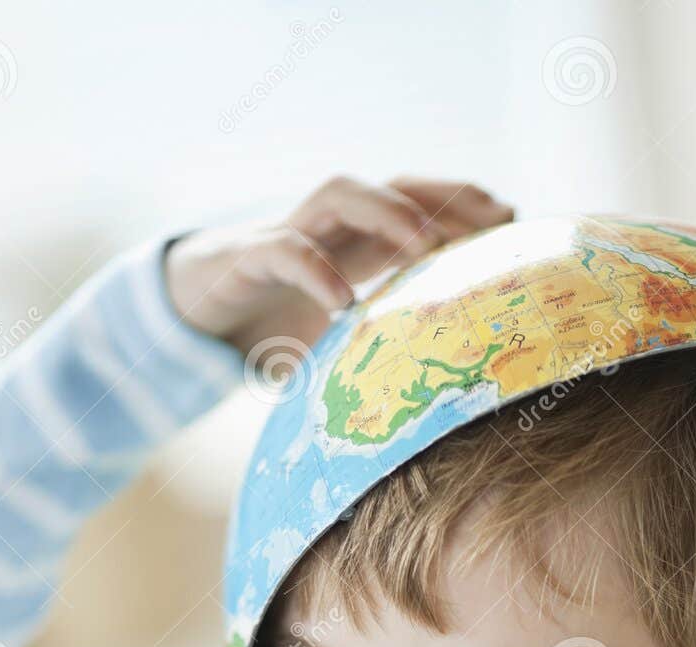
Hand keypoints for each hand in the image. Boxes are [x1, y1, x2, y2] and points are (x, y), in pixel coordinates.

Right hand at [163, 174, 513, 365]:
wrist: (186, 320)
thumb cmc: (266, 330)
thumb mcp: (334, 343)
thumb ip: (375, 353)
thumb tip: (433, 411)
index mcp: (353, 243)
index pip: (416, 204)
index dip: (461, 204)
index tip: (510, 218)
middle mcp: (326, 228)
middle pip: (393, 186)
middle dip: (442, 199)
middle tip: (487, 223)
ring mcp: (286, 233)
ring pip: (342, 194)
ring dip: (387, 213)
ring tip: (423, 246)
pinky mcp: (245, 257)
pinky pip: (285, 250)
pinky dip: (316, 270)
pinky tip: (344, 302)